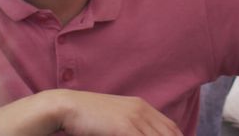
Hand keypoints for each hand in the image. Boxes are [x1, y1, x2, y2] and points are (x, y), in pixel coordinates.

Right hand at [56, 91, 182, 135]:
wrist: (67, 106)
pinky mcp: (124, 128)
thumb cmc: (88, 116)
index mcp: (141, 107)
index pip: (171, 127)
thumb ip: (131, 126)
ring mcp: (134, 118)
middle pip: (169, 134)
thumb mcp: (116, 118)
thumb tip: (142, 133)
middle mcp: (141, 110)